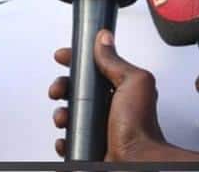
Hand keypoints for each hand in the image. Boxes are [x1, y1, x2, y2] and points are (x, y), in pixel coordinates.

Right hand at [49, 30, 198, 161]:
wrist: (135, 161)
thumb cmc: (140, 128)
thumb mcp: (132, 82)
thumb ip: (116, 60)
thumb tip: (104, 39)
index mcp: (119, 88)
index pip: (92, 67)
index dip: (75, 60)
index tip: (63, 56)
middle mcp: (109, 106)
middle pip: (75, 89)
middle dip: (62, 87)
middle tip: (58, 90)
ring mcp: (99, 126)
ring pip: (69, 113)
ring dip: (61, 114)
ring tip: (63, 118)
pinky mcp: (90, 145)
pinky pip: (70, 139)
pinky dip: (64, 139)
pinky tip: (66, 138)